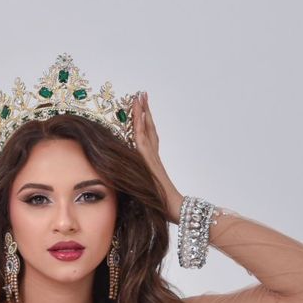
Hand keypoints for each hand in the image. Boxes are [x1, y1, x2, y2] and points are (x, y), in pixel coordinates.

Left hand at [131, 91, 182, 221]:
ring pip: (145, 130)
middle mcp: (153, 156)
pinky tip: (138, 116)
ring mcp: (152, 157)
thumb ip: (139, 183)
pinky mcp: (149, 162)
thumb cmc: (161, 204)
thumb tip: (128, 182)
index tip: (141, 107)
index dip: (145, 121)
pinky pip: (143, 141)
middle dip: (144, 111)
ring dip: (142, 113)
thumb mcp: (145, 190)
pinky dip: (140, 127)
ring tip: (140, 97)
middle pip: (149, 128)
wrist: (175, 208)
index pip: (148, 135)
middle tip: (141, 94)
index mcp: (152, 161)